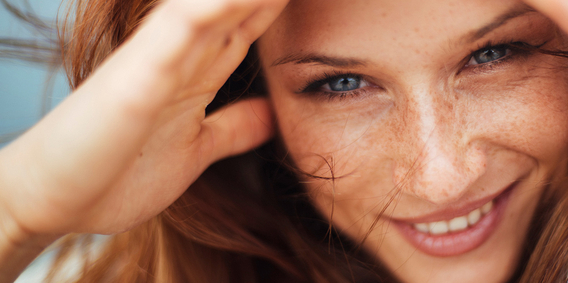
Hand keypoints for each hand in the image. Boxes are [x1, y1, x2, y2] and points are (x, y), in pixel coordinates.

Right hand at [0, 0, 286, 244]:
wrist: (54, 201)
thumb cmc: (117, 170)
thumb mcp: (197, 148)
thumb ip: (233, 127)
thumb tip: (274, 114)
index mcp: (199, 71)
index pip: (251, 22)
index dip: (281, 2)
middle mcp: (182, 55)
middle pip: (239, 4)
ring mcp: (159, 60)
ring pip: (212, 5)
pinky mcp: (136, 78)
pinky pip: (179, 31)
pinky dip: (210, 8)